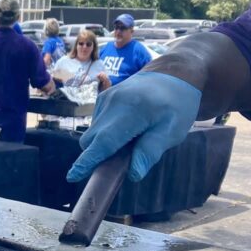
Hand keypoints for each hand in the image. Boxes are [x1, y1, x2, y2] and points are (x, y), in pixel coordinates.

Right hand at [66, 72, 200, 182]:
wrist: (172, 75)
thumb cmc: (177, 106)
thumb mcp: (173, 131)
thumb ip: (151, 151)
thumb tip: (133, 175)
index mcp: (131, 111)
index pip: (104, 141)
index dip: (88, 161)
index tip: (73, 176)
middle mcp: (112, 103)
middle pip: (92, 140)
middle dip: (97, 157)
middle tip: (123, 162)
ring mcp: (105, 99)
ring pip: (93, 133)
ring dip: (104, 145)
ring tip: (132, 141)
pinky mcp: (103, 98)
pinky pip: (97, 124)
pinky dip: (106, 134)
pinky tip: (127, 129)